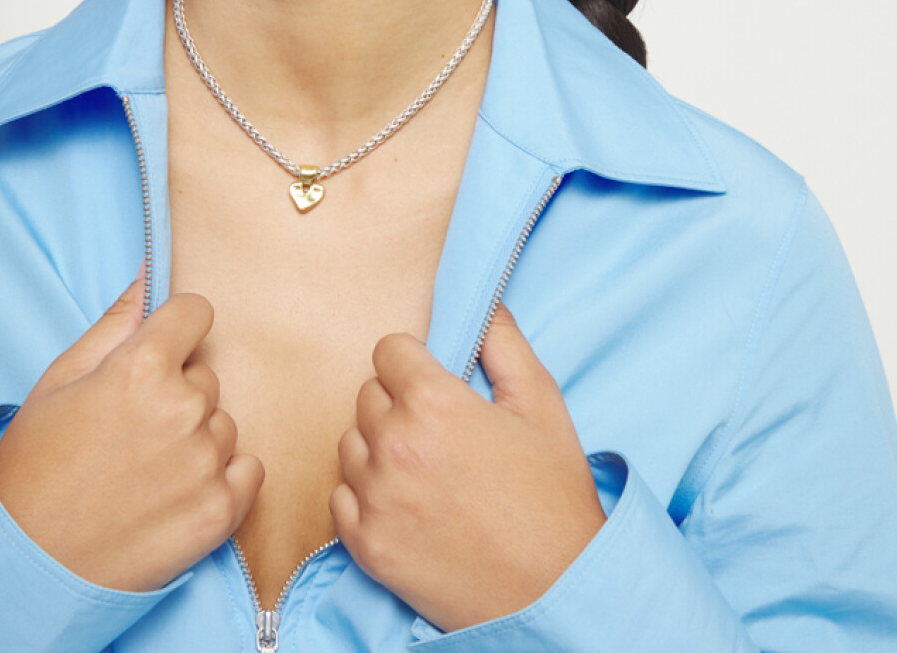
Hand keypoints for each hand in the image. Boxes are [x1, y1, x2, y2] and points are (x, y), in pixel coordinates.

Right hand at [0, 264, 263, 591]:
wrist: (26, 566)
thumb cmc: (34, 468)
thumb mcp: (59, 380)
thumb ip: (115, 322)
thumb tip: (149, 272)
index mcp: (141, 368)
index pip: (196, 312)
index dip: (175, 329)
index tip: (160, 350)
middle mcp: (182, 410)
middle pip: (205, 373)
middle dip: (177, 390)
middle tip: (130, 428)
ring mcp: (205, 463)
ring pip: (222, 423)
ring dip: (196, 437)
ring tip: (144, 467)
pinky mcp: (220, 510)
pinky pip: (247, 469)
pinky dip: (221, 478)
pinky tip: (176, 492)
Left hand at [329, 302, 605, 632]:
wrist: (556, 591)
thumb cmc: (553, 497)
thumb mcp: (541, 405)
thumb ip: (504, 343)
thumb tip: (483, 305)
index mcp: (432, 403)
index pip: (387, 350)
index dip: (413, 361)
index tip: (434, 380)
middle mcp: (393, 445)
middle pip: (367, 395)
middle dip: (398, 403)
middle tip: (439, 431)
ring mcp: (374, 497)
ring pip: (351, 443)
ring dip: (378, 447)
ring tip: (425, 469)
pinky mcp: (364, 544)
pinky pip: (340, 497)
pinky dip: (365, 496)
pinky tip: (405, 503)